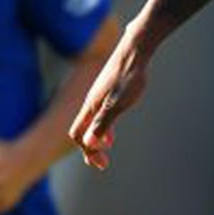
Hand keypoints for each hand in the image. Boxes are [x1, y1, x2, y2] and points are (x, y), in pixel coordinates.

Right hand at [69, 32, 151, 170]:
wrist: (135, 50)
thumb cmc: (128, 77)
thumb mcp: (117, 104)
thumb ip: (103, 124)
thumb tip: (88, 144)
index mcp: (90, 107)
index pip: (78, 135)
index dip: (88, 152)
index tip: (102, 163)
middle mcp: (90, 102)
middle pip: (83, 130)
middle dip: (90, 149)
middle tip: (102, 163)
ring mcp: (98, 96)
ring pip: (91, 122)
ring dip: (96, 138)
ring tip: (106, 149)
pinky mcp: (107, 91)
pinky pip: (98, 114)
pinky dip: (102, 126)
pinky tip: (112, 129)